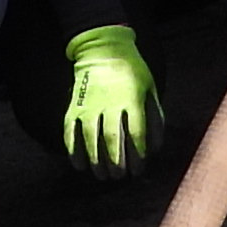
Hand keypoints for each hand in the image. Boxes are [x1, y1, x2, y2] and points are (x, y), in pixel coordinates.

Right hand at [59, 24, 160, 170]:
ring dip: (95, 160)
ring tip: (102, 175)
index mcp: (131, 99)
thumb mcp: (150, 89)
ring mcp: (89, 104)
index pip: (135, 132)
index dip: (137, 154)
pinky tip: (79, 165)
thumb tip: (155, 148)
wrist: (102, 49)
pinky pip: (71, 130)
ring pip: (90, 137)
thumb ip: (154, 118)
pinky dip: (73, 149)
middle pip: (112, 138)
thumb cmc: (132, 71)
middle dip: (116, 162)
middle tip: (119, 176)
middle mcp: (109, 103)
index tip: (138, 169)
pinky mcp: (74, 105)